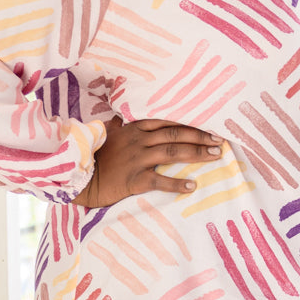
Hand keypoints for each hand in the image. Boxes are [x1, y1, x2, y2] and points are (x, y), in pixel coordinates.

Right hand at [73, 117, 223, 208]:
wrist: (80, 177)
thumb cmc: (95, 156)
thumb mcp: (107, 133)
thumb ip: (119, 123)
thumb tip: (122, 114)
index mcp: (134, 129)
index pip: (167, 121)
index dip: (189, 123)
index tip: (209, 125)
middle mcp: (138, 141)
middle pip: (175, 135)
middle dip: (200, 136)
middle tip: (220, 140)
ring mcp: (136, 160)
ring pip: (171, 153)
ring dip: (196, 153)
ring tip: (215, 156)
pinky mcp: (133, 180)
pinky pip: (159, 181)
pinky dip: (177, 184)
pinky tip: (192, 186)